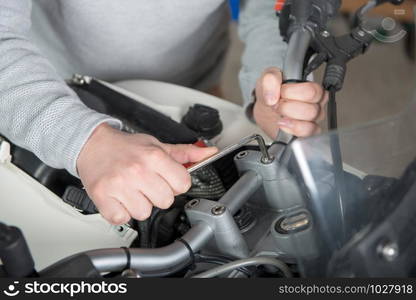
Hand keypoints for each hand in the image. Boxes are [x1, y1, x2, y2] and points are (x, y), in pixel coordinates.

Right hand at [77, 123, 216, 224]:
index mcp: (154, 157)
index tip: (165, 179)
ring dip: (139, 205)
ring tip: (131, 190)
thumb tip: (209, 153)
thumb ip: (185, 153)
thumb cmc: (126, 147)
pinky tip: (120, 198)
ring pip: (144, 212)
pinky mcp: (103, 197)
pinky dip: (121, 212)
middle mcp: (138, 170)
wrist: (92, 144)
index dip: (175, 183)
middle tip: (146, 184)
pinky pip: (123, 218)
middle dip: (158, 194)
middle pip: (166, 201)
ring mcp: (120, 185)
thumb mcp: (157, 145)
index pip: (183, 184)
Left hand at [253, 67, 327, 138]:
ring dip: (289, 120)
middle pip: (312, 110)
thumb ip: (270, 79)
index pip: (312, 91)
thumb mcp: (267, 79)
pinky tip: (283, 125)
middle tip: (278, 105)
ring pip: (309, 126)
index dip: (291, 92)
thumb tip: (272, 97)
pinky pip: (306, 136)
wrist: (266, 108)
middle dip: (288, 108)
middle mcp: (316, 104)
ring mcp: (313, 120)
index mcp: (312, 88)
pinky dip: (292, 131)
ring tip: (279, 115)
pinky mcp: (306, 133)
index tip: (280, 92)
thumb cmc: (272, 92)